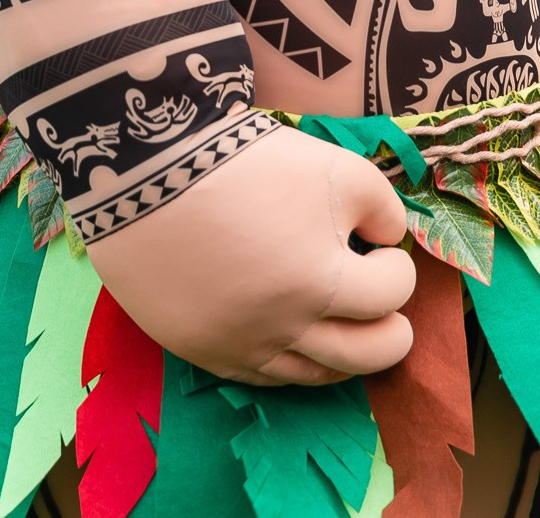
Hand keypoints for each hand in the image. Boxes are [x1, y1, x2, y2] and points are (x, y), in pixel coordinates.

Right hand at [85, 123, 415, 385]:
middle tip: (386, 311)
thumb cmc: (244, 162)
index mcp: (324, 282)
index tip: (379, 248)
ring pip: (313, 375)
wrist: (143, 170)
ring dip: (342, 353)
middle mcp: (286, 327)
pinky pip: (259, 377)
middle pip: (368, 356)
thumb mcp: (335, 168)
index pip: (391, 295)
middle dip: (391, 333)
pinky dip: (287, 362)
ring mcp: (241, 344)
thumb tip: (387, 240)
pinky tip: (289, 335)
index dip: (396, 268)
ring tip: (342, 327)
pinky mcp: (202, 348)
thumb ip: (383, 208)